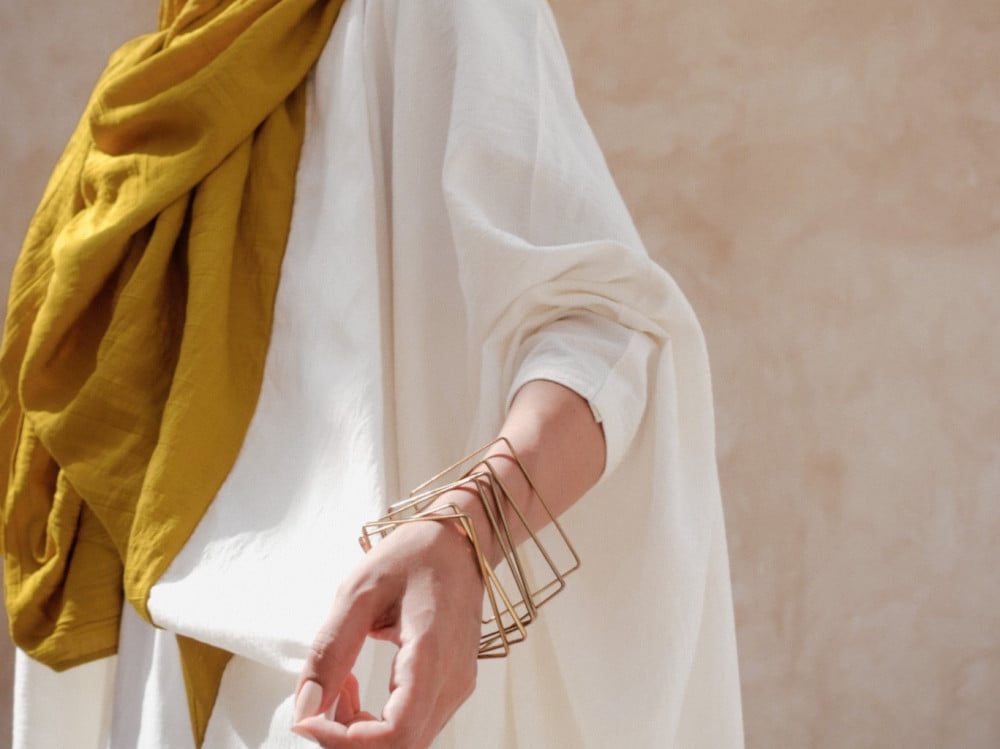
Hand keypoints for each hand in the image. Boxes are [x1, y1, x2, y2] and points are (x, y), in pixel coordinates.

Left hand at [291, 509, 485, 747]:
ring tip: (340, 687)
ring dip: (361, 732)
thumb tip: (306, 706)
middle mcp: (453, 680)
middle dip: (348, 739)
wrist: (460, 539)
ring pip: (407, 742)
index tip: (309, 718)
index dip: (344, 741)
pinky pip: (413, 723)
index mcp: (432, 655)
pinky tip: (359, 687)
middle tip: (319, 703)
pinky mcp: (452, 684)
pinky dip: (377, 721)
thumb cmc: (415, 554)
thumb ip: (330, 651)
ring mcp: (457, 685)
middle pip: (400, 748)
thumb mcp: (358, 591)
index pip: (394, 735)